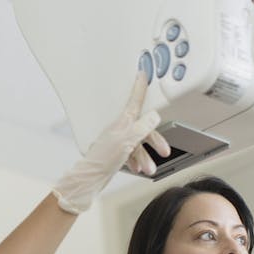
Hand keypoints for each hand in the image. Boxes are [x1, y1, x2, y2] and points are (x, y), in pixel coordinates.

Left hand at [52, 71, 170, 213]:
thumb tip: (154, 116)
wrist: (89, 178)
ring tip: (149, 169)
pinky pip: (129, 153)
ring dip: (145, 156)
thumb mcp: (127, 141)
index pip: (134, 101)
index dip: (139, 88)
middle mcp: (119, 129)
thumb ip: (142, 127)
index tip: (142, 75)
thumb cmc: (104, 159)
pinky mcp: (114, 153)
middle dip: (155, 140)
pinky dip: (135, 160)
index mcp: (122, 123)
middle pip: (142, 128)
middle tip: (164, 150)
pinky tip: (137, 168)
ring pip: (137, 144)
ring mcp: (116, 141)